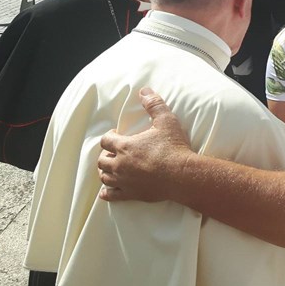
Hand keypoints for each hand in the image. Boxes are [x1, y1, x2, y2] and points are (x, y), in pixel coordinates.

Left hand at [98, 87, 192, 202]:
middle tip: (114, 152)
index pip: (105, 140)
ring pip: (104, 177)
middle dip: (106, 154)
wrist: (182, 175)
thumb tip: (144, 91)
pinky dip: (107, 193)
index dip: (110, 136)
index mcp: (124, 146)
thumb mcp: (166, 121)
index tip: (117, 134)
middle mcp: (120, 164)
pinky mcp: (131, 194)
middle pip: (101, 160)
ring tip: (112, 168)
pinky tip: (106, 192)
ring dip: (106, 171)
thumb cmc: (174, 147)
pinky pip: (111, 195)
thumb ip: (154, 105)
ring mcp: (124, 180)